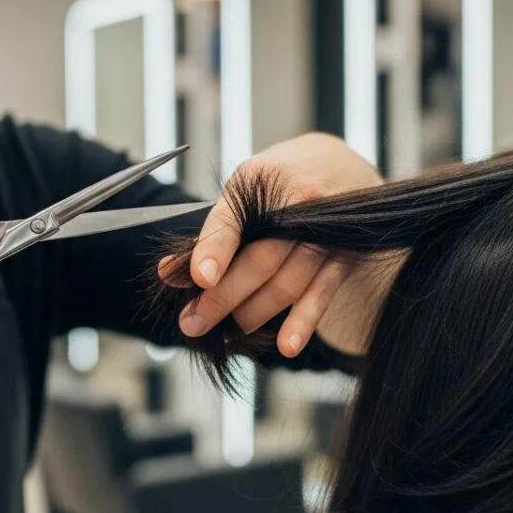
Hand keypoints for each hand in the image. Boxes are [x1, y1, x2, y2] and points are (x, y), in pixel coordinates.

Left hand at [158, 132, 387, 357]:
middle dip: (223, 297)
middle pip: (260, 259)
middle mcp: (298, 201)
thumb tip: (169, 273)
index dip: (215, 250)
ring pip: (287, 282)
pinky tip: (286, 345)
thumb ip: (211, 234)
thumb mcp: (243, 194)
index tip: (200, 279)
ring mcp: (325, 230)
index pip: (233, 219)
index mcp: (261, 179)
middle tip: (193, 324)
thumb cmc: (280, 185)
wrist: (341, 167)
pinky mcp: (344, 255)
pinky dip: (303, 321)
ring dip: (254, 312)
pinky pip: (322, 292)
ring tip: (231, 330)